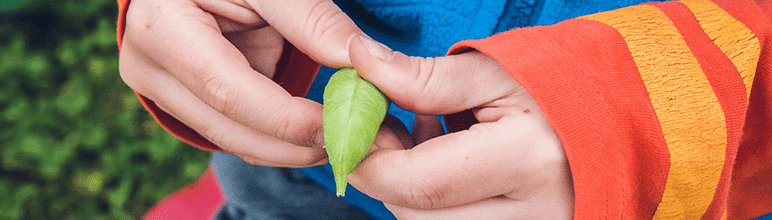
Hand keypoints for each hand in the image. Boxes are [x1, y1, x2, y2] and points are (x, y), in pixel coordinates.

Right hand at [118, 0, 363, 166]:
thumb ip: (310, 18)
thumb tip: (361, 60)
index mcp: (163, 28)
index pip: (227, 90)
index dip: (285, 119)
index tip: (338, 127)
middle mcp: (150, 67)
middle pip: (227, 128)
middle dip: (295, 147)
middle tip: (355, 147)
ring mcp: (162, 91)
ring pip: (233, 140)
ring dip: (292, 151)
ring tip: (346, 143)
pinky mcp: (184, 105)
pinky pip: (237, 132)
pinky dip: (280, 140)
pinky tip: (321, 138)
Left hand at [346, 35, 574, 218]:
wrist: (618, 121)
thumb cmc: (558, 87)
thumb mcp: (492, 70)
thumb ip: (422, 77)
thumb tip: (359, 62)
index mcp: (527, 160)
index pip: (416, 184)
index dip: (368, 160)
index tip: (352, 128)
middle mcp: (533, 214)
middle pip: (416, 218)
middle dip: (387, 176)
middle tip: (395, 129)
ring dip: (412, 191)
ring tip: (434, 141)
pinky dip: (437, 205)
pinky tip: (453, 168)